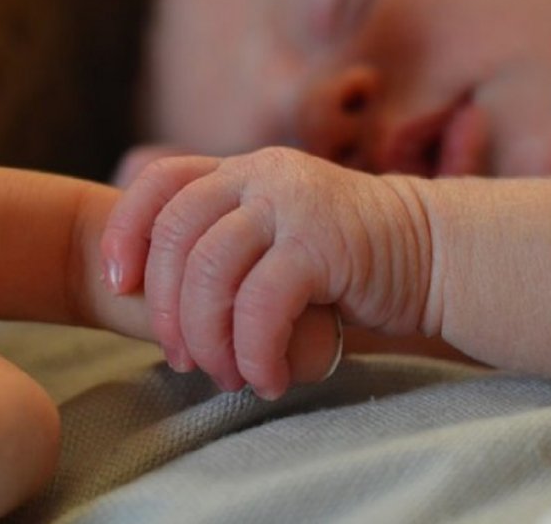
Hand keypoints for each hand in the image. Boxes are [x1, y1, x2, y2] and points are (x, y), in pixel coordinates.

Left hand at [102, 147, 433, 399]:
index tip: (117, 284)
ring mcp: (293, 203)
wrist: (433, 256)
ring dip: (207, 337)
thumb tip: (159, 300)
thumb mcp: (275, 236)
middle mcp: (261, 175)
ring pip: (211, 270)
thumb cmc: (345, 262)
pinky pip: (261, 303)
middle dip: (166, 308)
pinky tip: (266, 378)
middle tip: (182, 359)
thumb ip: (226, 244)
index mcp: (242, 170)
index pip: (159, 180)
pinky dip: (252, 351)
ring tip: (224, 376)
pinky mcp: (324, 242)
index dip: (125, 230)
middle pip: (175, 234)